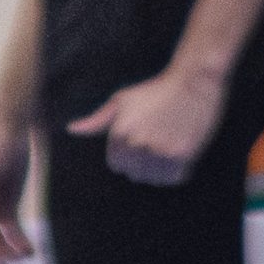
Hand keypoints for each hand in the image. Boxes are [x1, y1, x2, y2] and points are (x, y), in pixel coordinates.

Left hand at [68, 60, 225, 185]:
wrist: (191, 84)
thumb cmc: (153, 92)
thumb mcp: (121, 101)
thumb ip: (96, 121)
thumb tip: (71, 130)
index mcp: (120, 131)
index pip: (116, 164)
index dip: (126, 156)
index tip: (138, 141)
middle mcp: (137, 143)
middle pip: (134, 174)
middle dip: (141, 163)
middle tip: (154, 143)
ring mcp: (160, 150)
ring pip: (153, 179)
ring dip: (157, 170)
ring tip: (164, 149)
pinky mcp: (182, 155)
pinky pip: (172, 179)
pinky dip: (174, 172)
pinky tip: (176, 154)